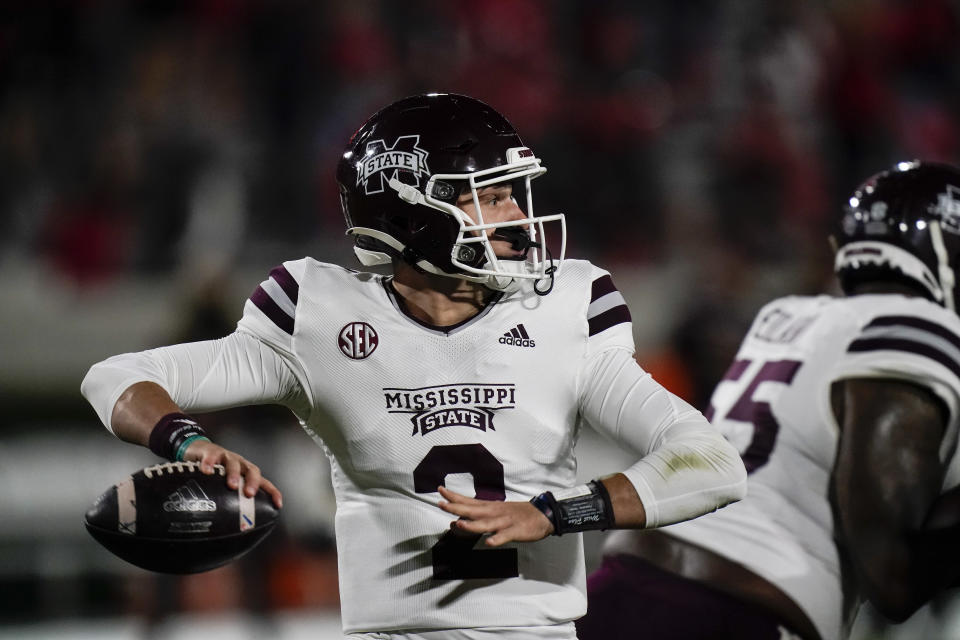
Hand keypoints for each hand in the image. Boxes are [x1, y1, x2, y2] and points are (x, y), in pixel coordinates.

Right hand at [182, 439, 282, 508]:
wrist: (201, 451)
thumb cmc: (217, 472)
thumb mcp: (226, 485)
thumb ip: (230, 502)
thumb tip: (229, 529)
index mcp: (246, 474)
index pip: (264, 483)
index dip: (272, 493)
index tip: (278, 505)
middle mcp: (240, 464)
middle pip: (252, 471)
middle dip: (252, 482)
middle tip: (249, 494)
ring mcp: (226, 457)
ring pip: (233, 463)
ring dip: (234, 474)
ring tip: (232, 485)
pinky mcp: (211, 452)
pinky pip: (211, 457)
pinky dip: (209, 463)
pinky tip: (207, 471)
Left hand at [437, 485, 553, 545]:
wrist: (543, 515)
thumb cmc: (517, 514)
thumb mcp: (496, 510)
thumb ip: (478, 516)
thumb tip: (457, 520)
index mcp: (490, 507)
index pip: (468, 500)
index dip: (454, 497)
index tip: (440, 491)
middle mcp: (495, 512)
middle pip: (473, 510)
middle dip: (456, 507)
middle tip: (441, 504)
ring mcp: (505, 522)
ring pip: (486, 523)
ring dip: (472, 524)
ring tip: (459, 523)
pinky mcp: (515, 531)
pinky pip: (505, 536)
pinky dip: (497, 539)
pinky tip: (489, 542)